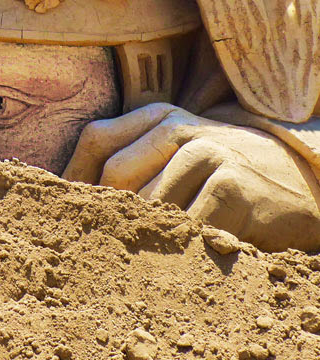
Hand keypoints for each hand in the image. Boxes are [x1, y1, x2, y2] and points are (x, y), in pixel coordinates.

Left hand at [62, 103, 319, 251]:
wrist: (299, 182)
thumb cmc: (222, 172)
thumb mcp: (177, 151)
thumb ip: (133, 158)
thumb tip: (68, 190)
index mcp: (158, 115)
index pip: (96, 139)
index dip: (75, 174)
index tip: (67, 205)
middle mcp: (179, 127)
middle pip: (115, 172)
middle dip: (107, 208)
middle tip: (107, 234)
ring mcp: (207, 153)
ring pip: (145, 202)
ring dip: (142, 231)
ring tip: (148, 245)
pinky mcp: (231, 186)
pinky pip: (182, 224)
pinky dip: (175, 244)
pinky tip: (181, 250)